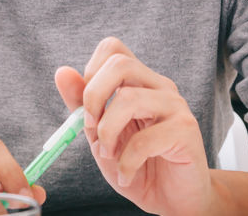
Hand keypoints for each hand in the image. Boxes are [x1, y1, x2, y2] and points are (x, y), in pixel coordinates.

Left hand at [55, 38, 213, 215]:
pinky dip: (126, 162)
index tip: (88, 108)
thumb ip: (82, 104)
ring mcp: (175, 105)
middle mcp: (159, 86)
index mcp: (140, 81)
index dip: (91, 73)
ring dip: (107, 133)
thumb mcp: (101, 135)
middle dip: (93, 97)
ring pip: (129, 98)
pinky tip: (127, 174)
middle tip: (92, 129)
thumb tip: (62, 72)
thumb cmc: (139, 165)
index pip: (113, 49)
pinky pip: (144, 139)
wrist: (173, 198)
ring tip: (110, 155)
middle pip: (119, 63)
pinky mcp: (185, 129)